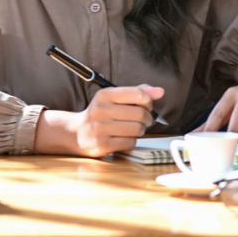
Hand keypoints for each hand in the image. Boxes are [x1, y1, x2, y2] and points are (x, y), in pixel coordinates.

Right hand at [35, 84, 163, 157]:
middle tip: (144, 119)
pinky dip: (132, 141)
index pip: (137, 94)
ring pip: (137, 129)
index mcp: (104, 95)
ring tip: (134, 128)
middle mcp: (101, 110)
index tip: (147, 105)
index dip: (148, 101)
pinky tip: (125, 137)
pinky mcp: (102, 145)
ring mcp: (100, 128)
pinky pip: (130, 142)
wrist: (77, 133)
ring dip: (140, 130)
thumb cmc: (101, 114)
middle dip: (147, 118)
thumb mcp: (114, 98)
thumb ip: (137, 92)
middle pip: (140, 113)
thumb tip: (160, 92)